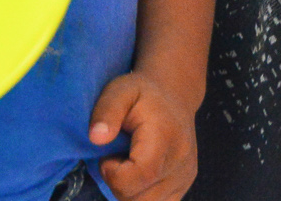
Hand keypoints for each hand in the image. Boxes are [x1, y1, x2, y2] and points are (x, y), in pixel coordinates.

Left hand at [89, 71, 197, 200]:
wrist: (174, 95)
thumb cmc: (142, 93)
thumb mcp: (119, 90)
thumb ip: (106, 111)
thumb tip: (96, 138)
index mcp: (165, 138)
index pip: (139, 176)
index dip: (113, 173)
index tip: (109, 155)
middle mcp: (180, 162)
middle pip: (139, 199)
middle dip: (118, 184)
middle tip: (117, 157)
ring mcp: (184, 178)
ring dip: (129, 192)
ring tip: (129, 165)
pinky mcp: (183, 187)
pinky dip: (141, 196)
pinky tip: (139, 175)